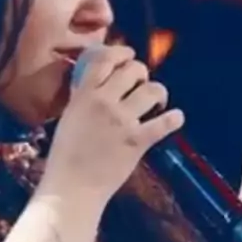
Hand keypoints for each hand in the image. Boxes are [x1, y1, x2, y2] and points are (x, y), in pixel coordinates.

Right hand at [41, 45, 183, 205]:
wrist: (72, 189)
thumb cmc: (66, 157)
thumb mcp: (69, 118)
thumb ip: (82, 98)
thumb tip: (94, 83)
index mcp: (84, 96)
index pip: (105, 59)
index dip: (121, 52)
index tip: (129, 54)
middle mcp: (104, 103)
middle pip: (133, 70)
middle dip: (142, 74)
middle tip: (142, 85)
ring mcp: (122, 121)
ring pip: (152, 90)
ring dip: (158, 93)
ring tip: (157, 103)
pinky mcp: (137, 141)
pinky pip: (165, 123)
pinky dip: (174, 118)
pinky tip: (175, 118)